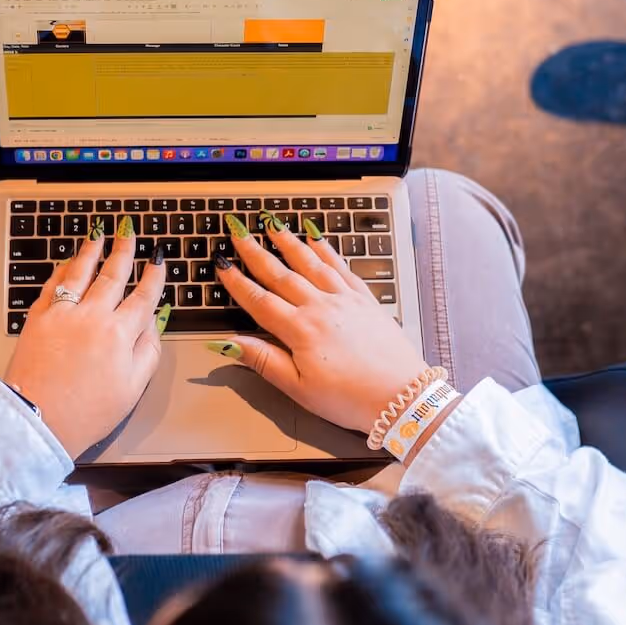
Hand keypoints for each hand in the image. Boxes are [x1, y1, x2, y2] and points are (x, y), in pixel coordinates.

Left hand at [2, 217, 169, 457]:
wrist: (37, 419)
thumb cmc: (85, 413)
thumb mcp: (132, 389)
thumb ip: (148, 352)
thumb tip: (152, 325)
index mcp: (120, 334)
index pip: (143, 297)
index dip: (153, 277)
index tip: (158, 261)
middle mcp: (92, 316)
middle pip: (113, 276)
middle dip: (124, 252)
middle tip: (129, 234)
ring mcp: (62, 314)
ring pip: (81, 273)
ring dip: (92, 252)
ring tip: (99, 236)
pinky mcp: (38, 318)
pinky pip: (52, 284)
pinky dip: (62, 269)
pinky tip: (67, 262)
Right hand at [212, 212, 427, 433]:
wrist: (403, 396)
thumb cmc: (352, 399)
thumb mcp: (299, 389)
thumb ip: (264, 361)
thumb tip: (229, 345)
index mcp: (300, 331)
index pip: (259, 301)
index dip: (237, 282)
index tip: (222, 265)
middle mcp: (321, 307)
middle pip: (281, 274)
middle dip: (256, 252)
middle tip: (239, 231)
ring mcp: (345, 300)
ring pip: (310, 263)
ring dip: (289, 242)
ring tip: (273, 225)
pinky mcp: (366, 300)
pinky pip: (341, 267)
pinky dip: (327, 250)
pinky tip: (318, 239)